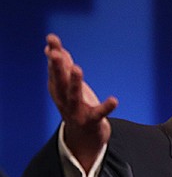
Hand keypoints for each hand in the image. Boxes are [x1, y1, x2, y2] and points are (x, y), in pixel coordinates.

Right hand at [45, 33, 117, 172]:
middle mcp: (64, 100)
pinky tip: (114, 100)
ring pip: (74, 96)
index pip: (55, 69)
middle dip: (58, 67)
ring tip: (77, 68)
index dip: (54, 54)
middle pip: (60, 82)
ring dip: (75, 82)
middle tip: (57, 52)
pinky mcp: (92, 121)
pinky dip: (106, 107)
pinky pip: (99, 113)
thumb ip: (62, 68)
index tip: (52, 39)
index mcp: (58, 90)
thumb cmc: (76, 107)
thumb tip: (52, 48)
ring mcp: (77, 111)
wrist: (83, 137)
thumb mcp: (67, 87)